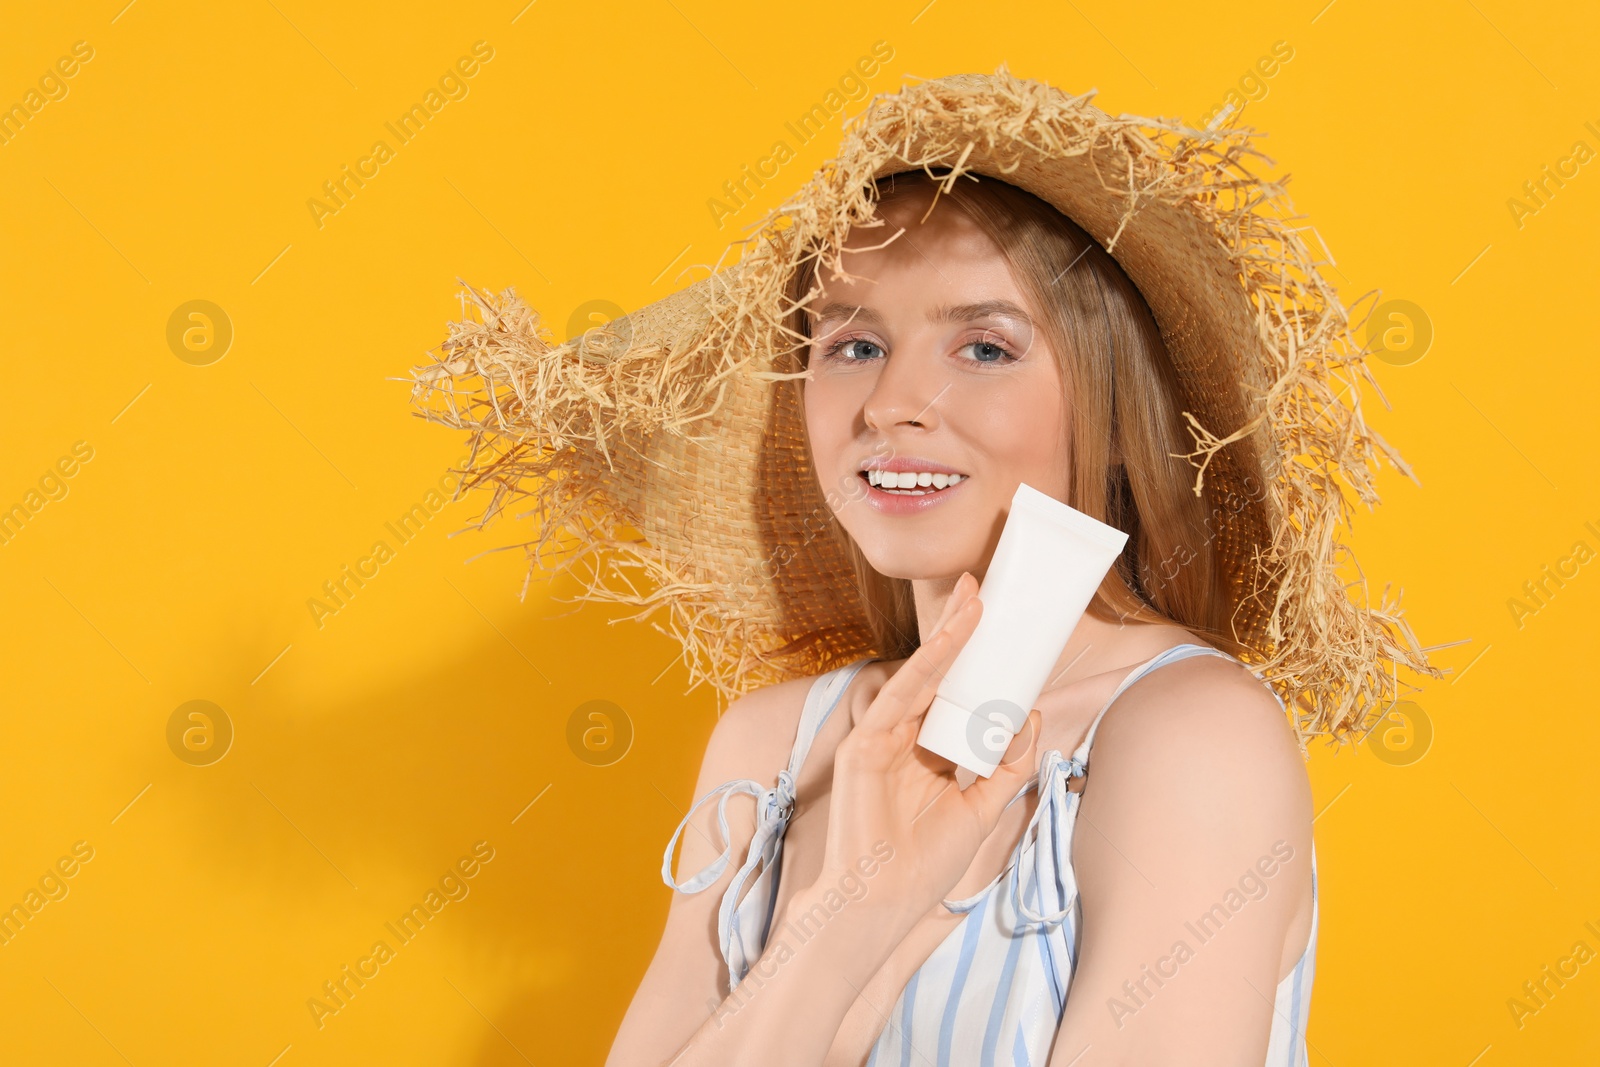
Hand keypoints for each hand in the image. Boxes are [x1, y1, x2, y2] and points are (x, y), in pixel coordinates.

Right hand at [816, 572, 1041, 928]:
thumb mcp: (982, 809)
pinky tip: (949, 642)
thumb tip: (1032, 718)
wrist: (884, 903)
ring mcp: (879, 739)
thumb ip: (1006, 766)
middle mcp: (901, 738)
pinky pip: (899, 697)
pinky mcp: (863, 747)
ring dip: (946, 636)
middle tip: (980, 588)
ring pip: (918, 677)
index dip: (972, 657)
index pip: (951, 693)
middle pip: (934, 675)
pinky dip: (925, 667)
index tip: (995, 621)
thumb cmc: (924, 864)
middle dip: (957, 630)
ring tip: (972, 600)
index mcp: (925, 751)